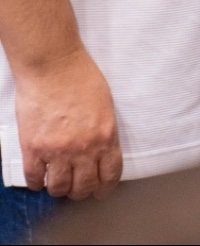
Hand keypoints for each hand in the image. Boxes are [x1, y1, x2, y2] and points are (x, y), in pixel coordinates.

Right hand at [15, 46, 122, 198]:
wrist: (53, 64)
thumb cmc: (81, 76)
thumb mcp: (105, 104)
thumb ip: (104, 130)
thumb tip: (101, 150)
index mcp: (105, 135)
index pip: (109, 175)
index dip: (105, 188)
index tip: (101, 191)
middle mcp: (83, 148)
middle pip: (83, 187)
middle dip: (82, 190)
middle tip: (78, 187)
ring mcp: (56, 150)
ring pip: (59, 188)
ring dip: (60, 188)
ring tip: (59, 182)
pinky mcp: (33, 148)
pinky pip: (35, 179)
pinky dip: (37, 182)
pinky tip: (40, 176)